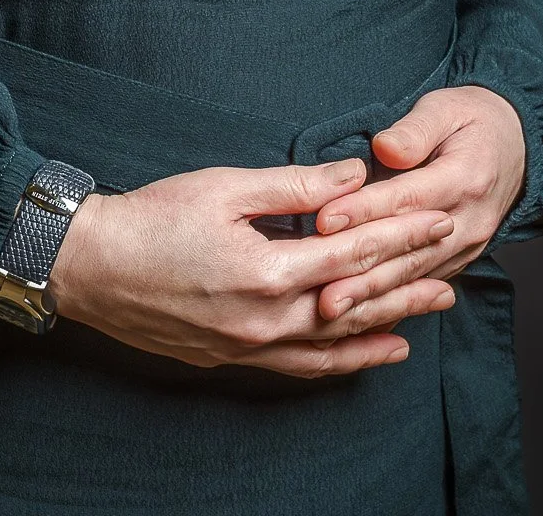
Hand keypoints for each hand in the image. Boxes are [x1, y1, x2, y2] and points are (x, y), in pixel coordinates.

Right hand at [46, 159, 458, 379]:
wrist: (90, 268)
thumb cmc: (151, 218)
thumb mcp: (224, 187)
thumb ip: (293, 186)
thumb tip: (352, 176)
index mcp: (269, 272)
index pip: (354, 252)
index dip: (401, 235)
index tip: (439, 220)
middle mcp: (267, 320)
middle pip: (355, 303)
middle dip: (407, 285)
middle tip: (452, 274)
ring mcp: (250, 346)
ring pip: (335, 343)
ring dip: (385, 328)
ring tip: (426, 318)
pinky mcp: (232, 358)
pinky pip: (303, 367)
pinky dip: (342, 361)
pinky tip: (368, 354)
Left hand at [309, 87, 526, 326]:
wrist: (517, 147)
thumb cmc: (471, 120)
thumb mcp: (446, 108)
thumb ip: (415, 129)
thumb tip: (384, 147)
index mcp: (464, 177)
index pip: (406, 198)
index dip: (364, 210)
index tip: (324, 220)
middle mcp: (468, 221)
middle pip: (409, 251)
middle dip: (362, 274)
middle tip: (322, 293)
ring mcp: (466, 247)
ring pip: (413, 277)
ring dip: (372, 298)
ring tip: (333, 312)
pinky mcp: (458, 261)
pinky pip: (422, 288)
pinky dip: (391, 305)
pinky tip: (359, 319)